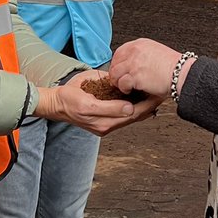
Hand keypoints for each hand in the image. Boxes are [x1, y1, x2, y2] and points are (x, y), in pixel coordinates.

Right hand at [35, 70, 161, 136]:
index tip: (158, 94)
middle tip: (162, 92)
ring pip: (131, 115)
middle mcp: (108, 124)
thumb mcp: (88, 103)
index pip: (133, 114)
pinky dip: (134, 106)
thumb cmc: (68, 100)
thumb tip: (130, 108)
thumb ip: (109, 107)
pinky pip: (123, 113)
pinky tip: (140, 98)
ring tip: (156, 94)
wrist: (55, 103)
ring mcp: (106, 122)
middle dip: (149, 105)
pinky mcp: (104, 117)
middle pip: (135, 116)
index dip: (147, 105)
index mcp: (105, 122)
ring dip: (144, 105)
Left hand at [111, 39, 191, 98]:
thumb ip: (142, 54)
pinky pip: (122, 84)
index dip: (117, 63)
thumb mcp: (156, 52)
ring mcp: (134, 63)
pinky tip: (130, 90)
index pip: (119, 52)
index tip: (119, 70)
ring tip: (125, 86)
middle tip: (119, 81)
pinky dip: (124, 89)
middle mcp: (135, 51)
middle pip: (115, 63)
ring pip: (115, 73)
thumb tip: (132, 63)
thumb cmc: (173, 66)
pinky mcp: (135, 76)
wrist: (181, 73)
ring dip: (118, 82)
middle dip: (116, 74)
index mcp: (140, 44)